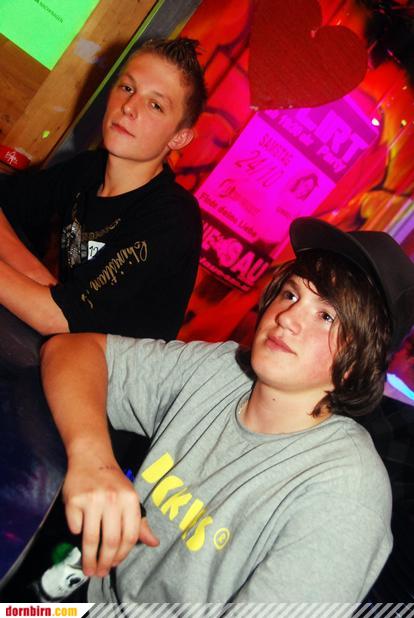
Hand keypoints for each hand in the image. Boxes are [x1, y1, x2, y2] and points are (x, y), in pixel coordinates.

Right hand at [62, 458, 158, 576]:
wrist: (91, 457)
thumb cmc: (113, 481)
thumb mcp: (130, 498)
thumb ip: (140, 522)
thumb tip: (154, 543)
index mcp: (130, 499)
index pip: (130, 536)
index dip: (123, 554)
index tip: (115, 564)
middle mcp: (113, 499)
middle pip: (110, 541)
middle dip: (105, 562)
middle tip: (100, 573)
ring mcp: (93, 500)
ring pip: (91, 539)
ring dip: (89, 558)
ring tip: (88, 568)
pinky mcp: (74, 500)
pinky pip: (75, 527)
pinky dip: (77, 533)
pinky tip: (79, 532)